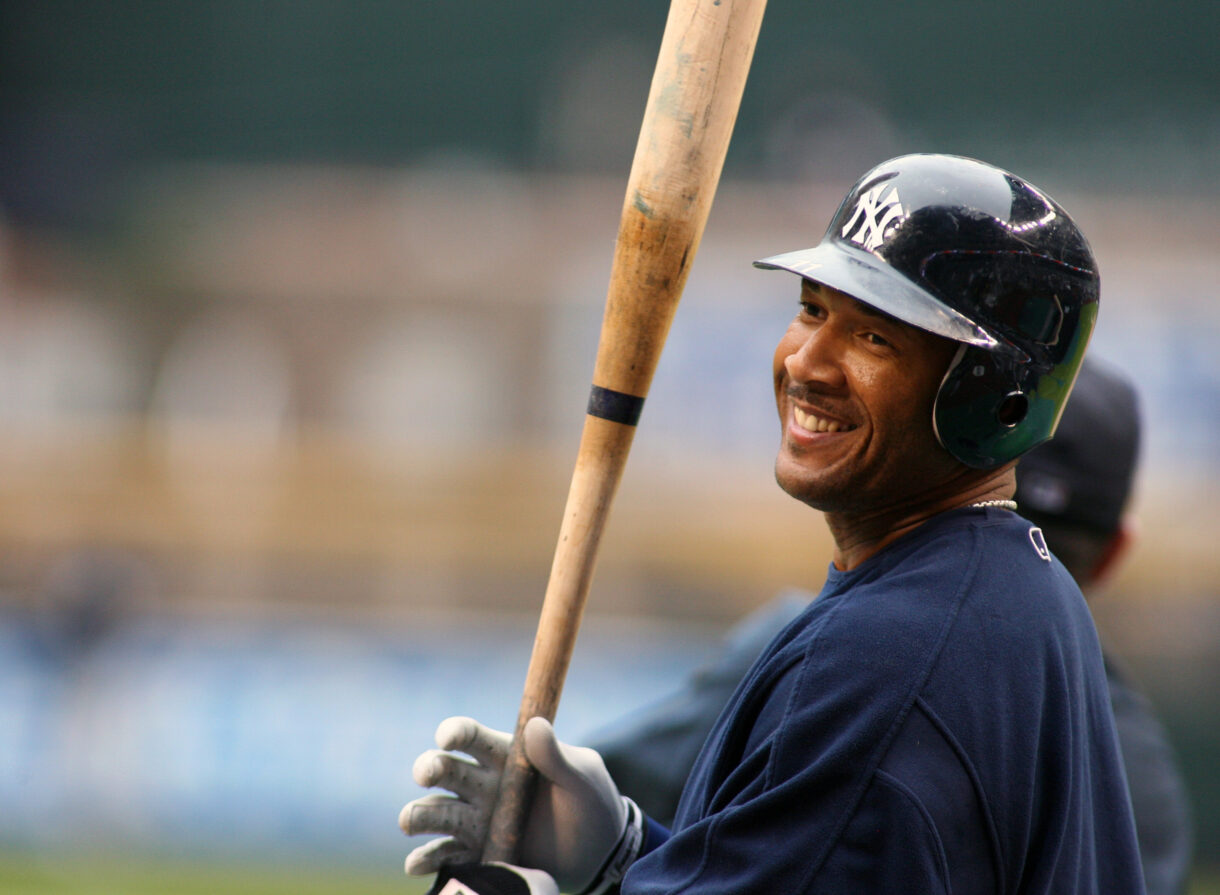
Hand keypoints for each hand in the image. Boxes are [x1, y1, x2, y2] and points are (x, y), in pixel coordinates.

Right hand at [401, 716, 636, 892]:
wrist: (600, 853)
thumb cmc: (592, 802)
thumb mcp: (583, 776)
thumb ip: (557, 755)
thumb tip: (536, 725)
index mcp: (506, 756)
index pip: (472, 737)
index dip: (455, 732)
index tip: (446, 738)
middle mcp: (483, 785)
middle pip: (444, 770)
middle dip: (429, 768)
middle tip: (427, 775)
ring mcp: (477, 820)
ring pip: (436, 812)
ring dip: (418, 814)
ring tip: (409, 822)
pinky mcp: (478, 854)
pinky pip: (445, 856)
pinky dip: (427, 860)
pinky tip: (417, 864)